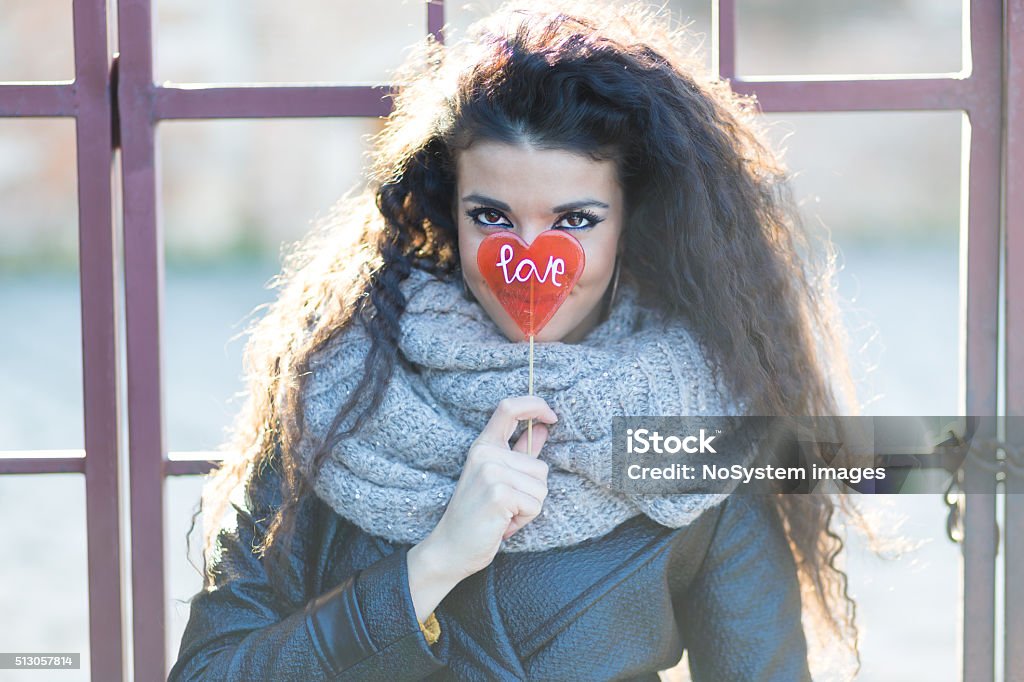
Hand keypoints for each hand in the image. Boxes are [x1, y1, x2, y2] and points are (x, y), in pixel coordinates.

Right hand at [409, 395, 555, 605]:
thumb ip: (520, 452)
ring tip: (502, 514)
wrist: (451, 548)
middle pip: (540, 467)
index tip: (551, 416)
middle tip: (504, 506)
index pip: (509, 407)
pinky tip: (502, 524)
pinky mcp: (498, 493)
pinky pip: (535, 504)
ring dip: (528, 508)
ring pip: (541, 488)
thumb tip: (542, 428)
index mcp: (483, 446)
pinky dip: (524, 520)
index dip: (535, 404)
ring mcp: (490, 472)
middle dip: (531, 493)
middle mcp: (485, 453)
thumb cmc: (477, 516)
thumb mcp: (498, 478)